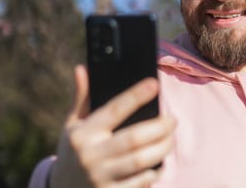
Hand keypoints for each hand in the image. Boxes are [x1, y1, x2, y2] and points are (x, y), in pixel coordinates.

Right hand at [49, 65, 174, 187]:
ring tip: (171, 138)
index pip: (114, 110)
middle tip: (173, 120)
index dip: (136, 96)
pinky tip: (160, 161)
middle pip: (135, 138)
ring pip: (142, 161)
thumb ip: (82, 98)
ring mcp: (101, 178)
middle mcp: (91, 156)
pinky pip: (142, 182)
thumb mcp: (72, 126)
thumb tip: (83, 68)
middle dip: (160, 127)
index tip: (154, 84)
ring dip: (163, 147)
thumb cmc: (74, 151)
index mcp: (82, 134)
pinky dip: (156, 170)